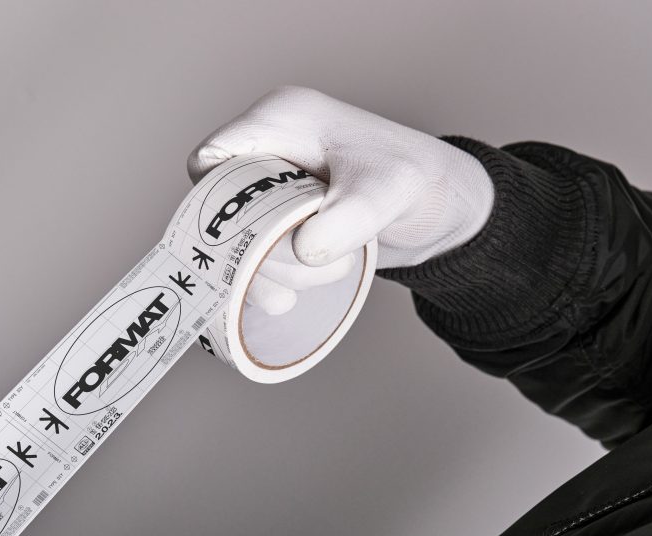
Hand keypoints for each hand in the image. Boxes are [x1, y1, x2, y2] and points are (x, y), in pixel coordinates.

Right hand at [187, 86, 493, 314]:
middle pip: (220, 213)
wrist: (441, 212)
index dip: (218, 203)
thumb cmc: (416, 183)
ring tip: (331, 271)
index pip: (210, 160)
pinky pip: (251, 262)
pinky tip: (291, 298)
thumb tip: (302, 250)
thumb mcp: (386, 196)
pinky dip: (269, 283)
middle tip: (308, 264)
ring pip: (237, 245)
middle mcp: (268, 154)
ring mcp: (271, 192)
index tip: (259, 233)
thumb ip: (346, 220)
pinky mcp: (281, 226)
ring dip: (275, 271)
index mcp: (282, 120)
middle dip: (258, 250)